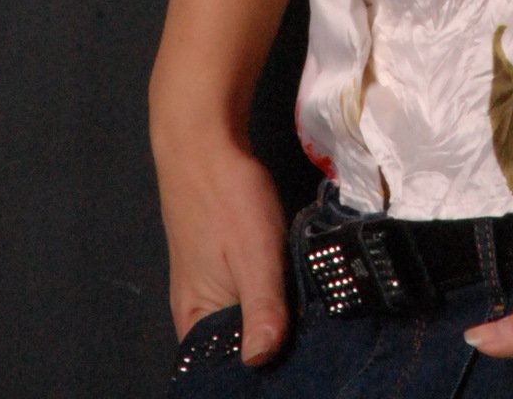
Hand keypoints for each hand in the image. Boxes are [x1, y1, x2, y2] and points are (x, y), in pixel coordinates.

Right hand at [154, 130, 290, 365]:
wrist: (204, 140)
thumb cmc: (225, 198)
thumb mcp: (253, 255)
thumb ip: (261, 308)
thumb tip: (263, 359)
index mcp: (196, 322)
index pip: (228, 369)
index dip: (263, 372)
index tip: (302, 365)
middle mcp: (197, 313)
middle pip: (237, 348)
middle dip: (273, 346)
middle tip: (316, 336)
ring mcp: (208, 288)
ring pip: (246, 319)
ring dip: (275, 318)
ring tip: (313, 315)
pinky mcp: (220, 265)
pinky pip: (247, 294)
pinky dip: (270, 294)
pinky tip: (296, 287)